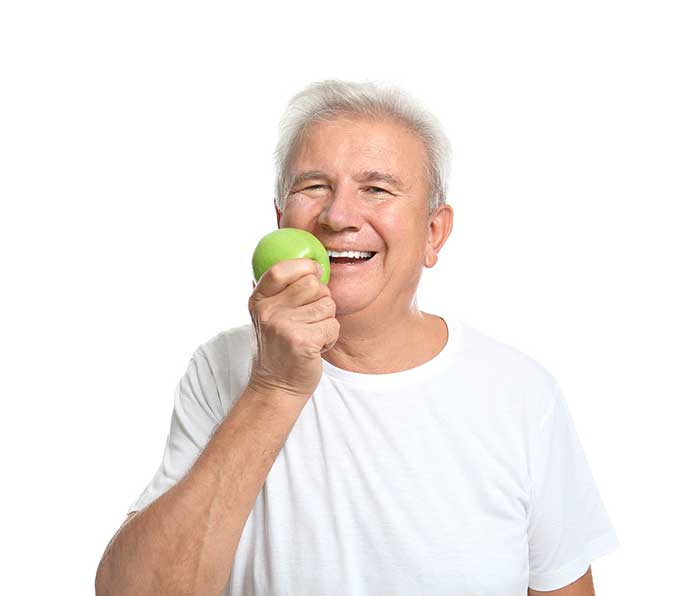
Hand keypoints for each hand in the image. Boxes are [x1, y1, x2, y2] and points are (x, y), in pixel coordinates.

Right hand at [247, 258, 338, 401]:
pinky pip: (333, 325)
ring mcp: (283, 326)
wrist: (277, 386)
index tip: (314, 273)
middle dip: (321, 299)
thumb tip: (308, 260)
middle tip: (310, 318)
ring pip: (327, 305)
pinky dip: (330, 337)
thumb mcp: (268, 315)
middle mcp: (268, 312)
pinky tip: (316, 347)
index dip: (305, 267)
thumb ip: (281, 290)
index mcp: (259, 300)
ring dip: (326, 320)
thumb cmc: (280, 346)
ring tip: (311, 334)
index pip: (282, 269)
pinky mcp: (302, 342)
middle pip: (313, 284)